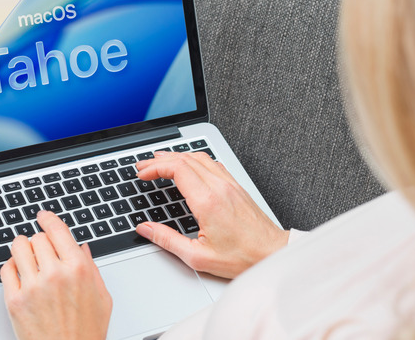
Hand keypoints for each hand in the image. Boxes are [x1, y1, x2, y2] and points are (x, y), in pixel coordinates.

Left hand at [1, 210, 111, 339]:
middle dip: (39, 240)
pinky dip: (11, 267)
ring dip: (23, 249)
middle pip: (38, 237)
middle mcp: (55, 273)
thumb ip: (91, 268)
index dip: (48, 219)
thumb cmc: (86, 333)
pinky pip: (6, 269)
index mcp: (79, 269)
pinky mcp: (15, 300)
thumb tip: (81, 248)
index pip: (58, 230)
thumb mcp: (102, 297)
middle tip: (41, 248)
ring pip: (18, 247)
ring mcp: (33, 286)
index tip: (43, 216)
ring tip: (27, 256)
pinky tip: (19, 273)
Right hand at [135, 151, 288, 278]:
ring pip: (199, 157)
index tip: (142, 174)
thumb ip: (168, 240)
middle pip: (185, 159)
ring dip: (177, 156)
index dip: (155, 168)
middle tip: (143, 166)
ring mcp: (230, 184)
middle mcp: (219, 187)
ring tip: (160, 161)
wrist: (272, 253)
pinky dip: (194, 160)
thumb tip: (146, 229)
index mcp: (208, 201)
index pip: (177, 169)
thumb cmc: (242, 256)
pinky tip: (189, 165)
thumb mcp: (198, 256)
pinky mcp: (236, 186)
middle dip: (160, 160)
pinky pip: (212, 163)